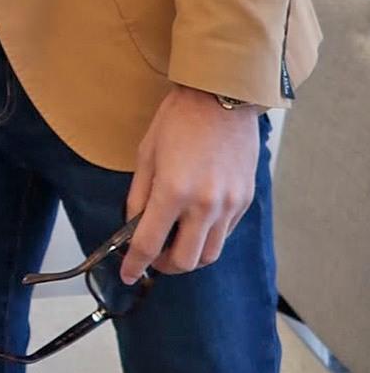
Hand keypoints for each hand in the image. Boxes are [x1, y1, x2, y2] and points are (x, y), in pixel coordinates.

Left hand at [120, 85, 260, 284]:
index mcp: (173, 191)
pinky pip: (225, 234)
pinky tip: (195, 222)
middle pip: (185, 261)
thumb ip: (139, 196)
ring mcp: (228, 205)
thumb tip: (133, 225)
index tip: (127, 274)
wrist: (221, 98)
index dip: (135, 264)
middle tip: (152, 255)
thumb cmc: (179, 120)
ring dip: (189, 256)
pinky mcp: (244, 201)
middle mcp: (204, 204)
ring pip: (209, 254)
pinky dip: (207, 237)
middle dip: (164, 265)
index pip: (150, 244)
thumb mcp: (147, 154)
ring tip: (175, 241)